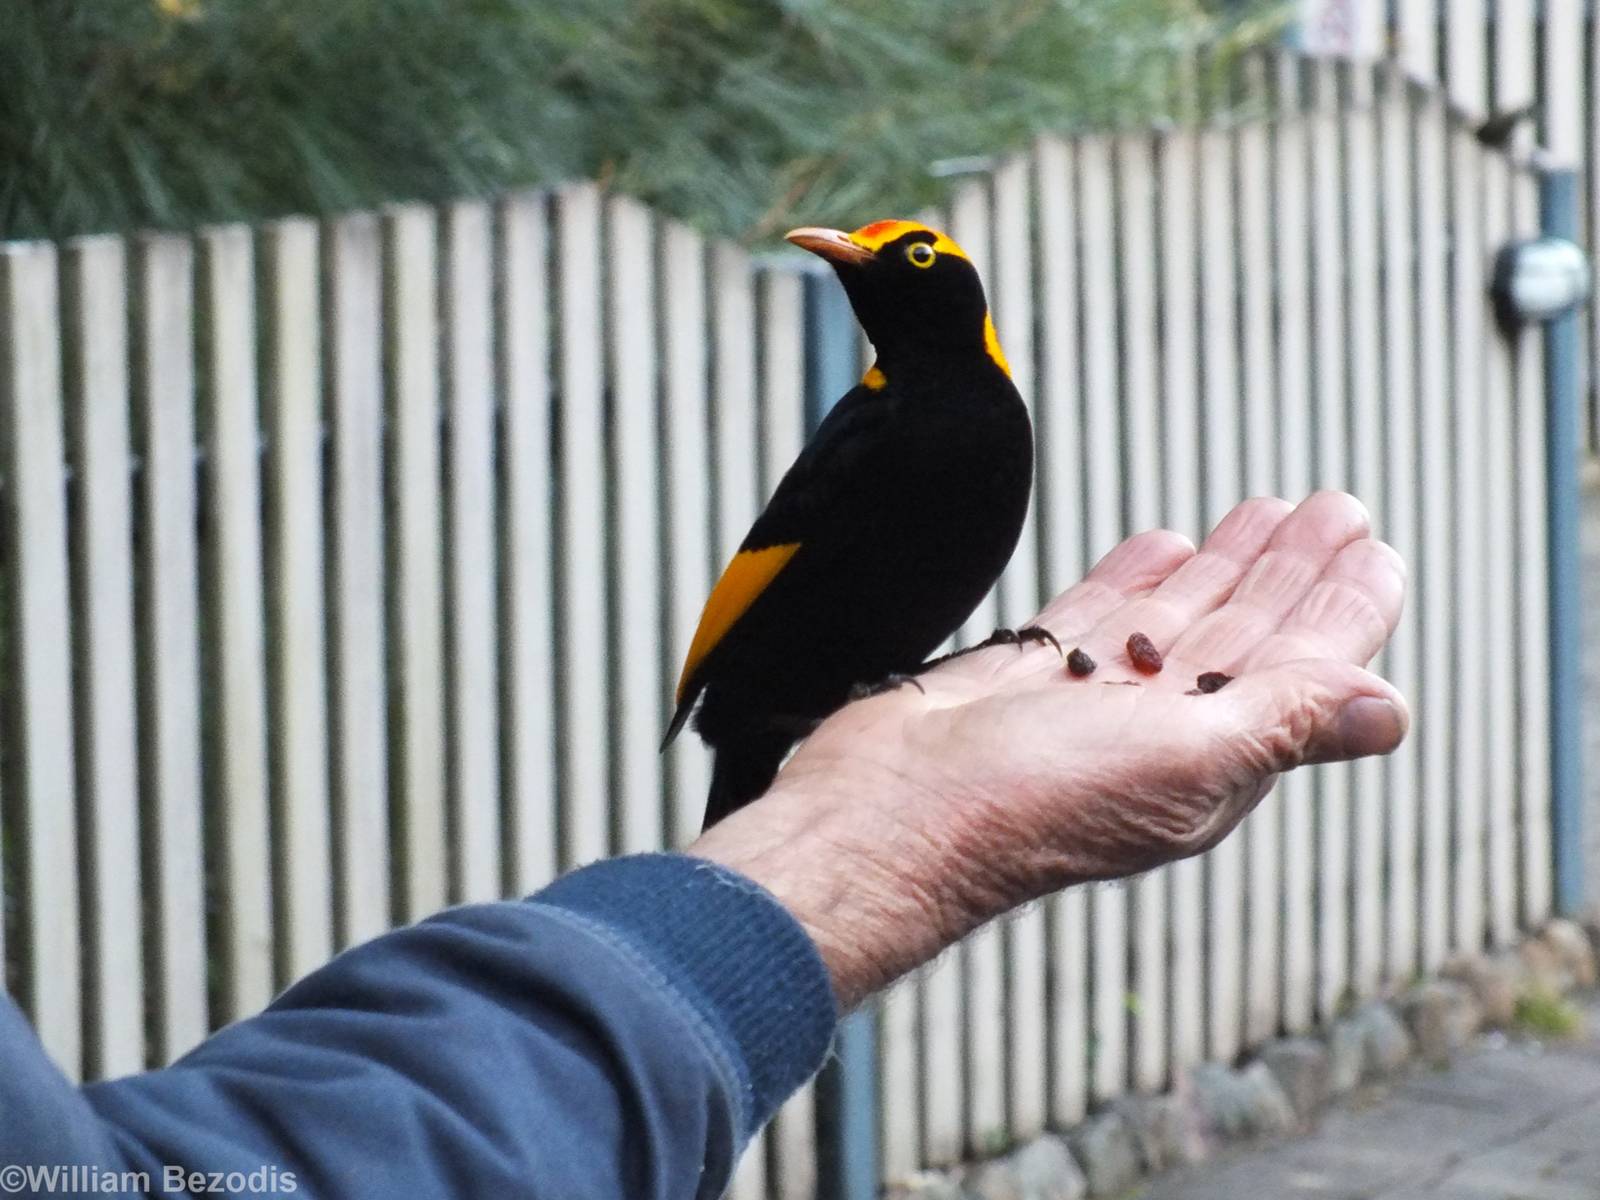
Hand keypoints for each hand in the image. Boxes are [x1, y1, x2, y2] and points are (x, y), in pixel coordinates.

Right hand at [690, 492, 1407, 1007]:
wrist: (890, 811)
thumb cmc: (1030, 801)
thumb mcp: (1180, 760)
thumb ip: (1284, 723)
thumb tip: (1392, 709)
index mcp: (1213, 761)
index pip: (1303, 672)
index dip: (1344, 610)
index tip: (1375, 548)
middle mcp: (1162, 734)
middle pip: (1248, 636)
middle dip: (1294, 570)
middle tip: (1333, 506)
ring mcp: (1094, 703)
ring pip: (1179, 618)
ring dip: (1228, 564)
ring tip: (1266, 509)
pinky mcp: (1031, 676)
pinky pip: (1101, 614)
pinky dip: (1137, 576)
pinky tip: (1166, 541)